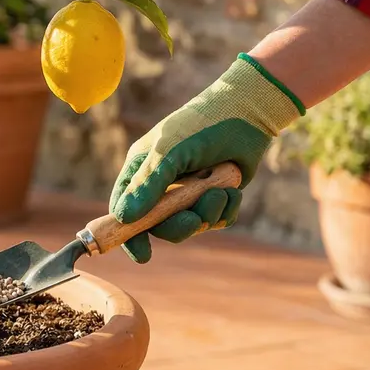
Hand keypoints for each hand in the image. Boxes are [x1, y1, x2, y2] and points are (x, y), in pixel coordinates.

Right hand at [110, 55, 303, 262]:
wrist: (246, 114)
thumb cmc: (199, 127)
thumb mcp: (168, 154)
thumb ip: (148, 186)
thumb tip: (123, 218)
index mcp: (141, 172)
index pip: (125, 210)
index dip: (129, 234)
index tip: (143, 255)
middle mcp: (162, 185)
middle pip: (159, 226)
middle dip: (179, 226)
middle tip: (195, 218)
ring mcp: (189, 192)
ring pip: (191, 225)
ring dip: (208, 214)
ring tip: (221, 193)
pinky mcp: (215, 196)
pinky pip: (217, 220)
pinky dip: (226, 210)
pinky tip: (232, 191)